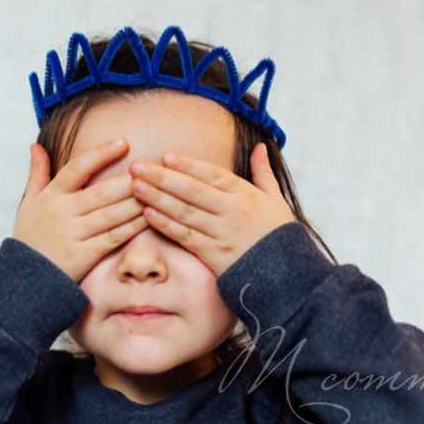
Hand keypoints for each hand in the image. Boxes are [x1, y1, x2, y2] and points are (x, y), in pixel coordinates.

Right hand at [11, 137, 148, 281]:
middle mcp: (62, 212)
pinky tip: (148, 217)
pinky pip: (114, 238)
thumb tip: (35, 146)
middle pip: (100, 192)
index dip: (101, 154)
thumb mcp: (28, 202)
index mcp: (51, 196)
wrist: (25, 278)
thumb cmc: (31, 236)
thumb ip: (36, 173)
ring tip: (156, 190)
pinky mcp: (84, 255)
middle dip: (127, 181)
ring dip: (135, 202)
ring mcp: (73, 234)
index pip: (77, 168)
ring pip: (111, 215)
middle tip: (151, 168)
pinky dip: (132, 227)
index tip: (123, 142)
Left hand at [128, 143, 295, 275]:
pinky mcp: (212, 254)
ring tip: (134, 186)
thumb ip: (262, 172)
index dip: (189, 165)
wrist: (289, 276)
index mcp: (245, 195)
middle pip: (192, 192)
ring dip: (157, 198)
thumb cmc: (278, 234)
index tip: (166, 155)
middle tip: (136, 166)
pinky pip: (185, 237)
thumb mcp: (276, 199)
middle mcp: (232, 213)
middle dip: (162, 178)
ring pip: (184, 213)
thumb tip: (259, 146)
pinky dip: (165, 225)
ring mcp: (221, 234)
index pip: (213, 176)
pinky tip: (147, 213)